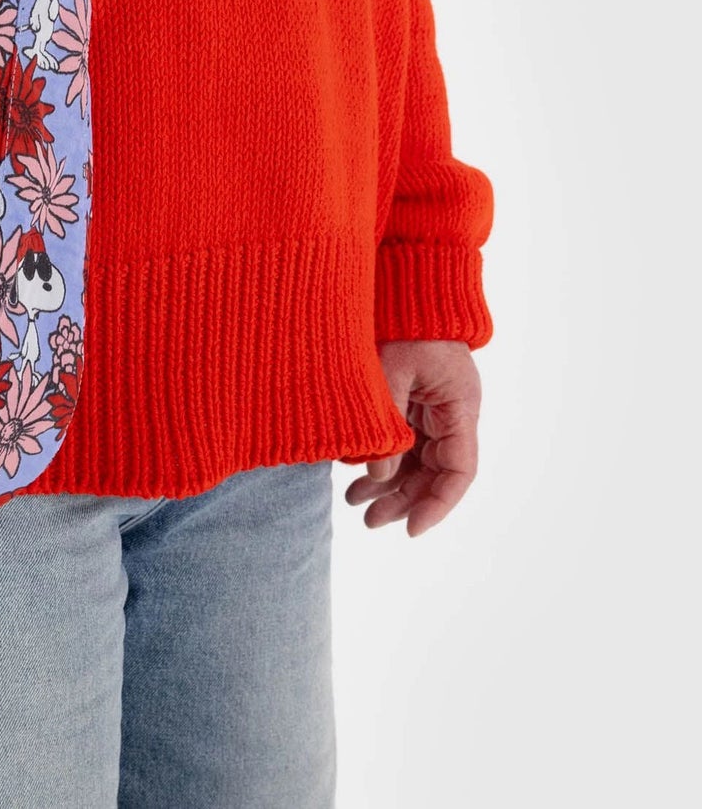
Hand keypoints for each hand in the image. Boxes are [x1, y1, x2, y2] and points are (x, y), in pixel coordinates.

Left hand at [346, 339, 481, 536]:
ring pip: (415, 460)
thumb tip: (377, 478)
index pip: (459, 471)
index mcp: (460, 407)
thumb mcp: (391, 370)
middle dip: (403, 499)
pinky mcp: (412, 399)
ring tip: (354, 504)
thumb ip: (385, 426)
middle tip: (369, 522)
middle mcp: (451, 413)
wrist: (405, 284)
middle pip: (434, 472)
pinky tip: (354, 475)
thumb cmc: (403, 320)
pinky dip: (381, 458)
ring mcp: (432, 407)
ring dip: (388, 483)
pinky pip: (402, 440)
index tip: (411, 529)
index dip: (438, 504)